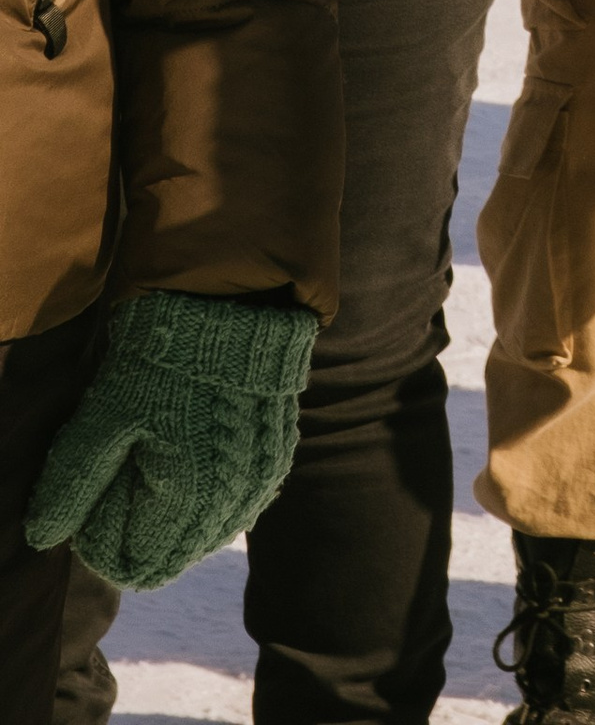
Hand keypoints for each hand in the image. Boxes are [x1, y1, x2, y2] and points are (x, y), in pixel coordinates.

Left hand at [25, 288, 314, 586]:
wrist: (234, 308)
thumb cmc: (163, 362)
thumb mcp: (105, 415)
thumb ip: (72, 483)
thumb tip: (40, 538)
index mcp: (191, 500)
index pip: (134, 565)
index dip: (104, 540)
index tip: (96, 497)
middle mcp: (233, 505)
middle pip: (170, 557)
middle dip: (139, 530)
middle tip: (123, 477)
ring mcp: (260, 485)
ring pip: (202, 538)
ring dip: (174, 520)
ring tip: (156, 464)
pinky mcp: (276, 464)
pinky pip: (233, 510)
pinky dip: (206, 500)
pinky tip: (191, 463)